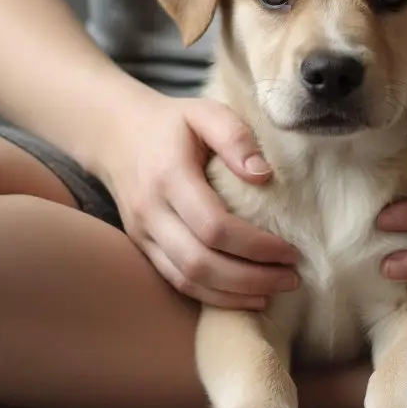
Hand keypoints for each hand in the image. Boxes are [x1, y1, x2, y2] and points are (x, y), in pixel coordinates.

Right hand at [100, 94, 300, 309]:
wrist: (115, 134)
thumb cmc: (172, 124)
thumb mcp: (204, 112)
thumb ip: (235, 136)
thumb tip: (264, 176)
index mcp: (168, 176)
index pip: (214, 226)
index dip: (255, 246)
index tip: (290, 250)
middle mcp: (150, 210)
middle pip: (201, 262)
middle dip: (251, 278)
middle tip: (291, 278)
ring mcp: (142, 233)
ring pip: (188, 279)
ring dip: (234, 294)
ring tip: (274, 291)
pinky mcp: (143, 246)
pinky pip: (177, 281)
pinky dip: (212, 295)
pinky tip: (244, 295)